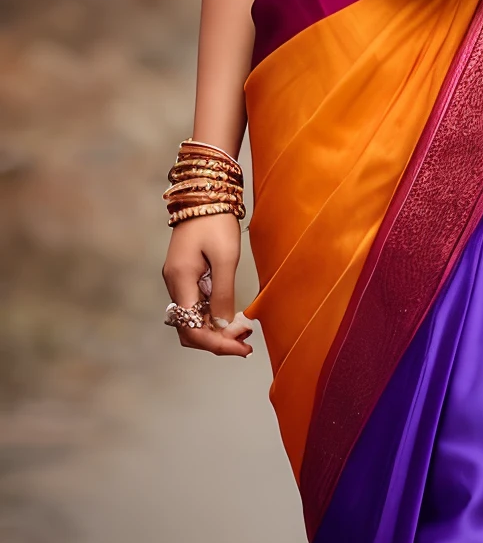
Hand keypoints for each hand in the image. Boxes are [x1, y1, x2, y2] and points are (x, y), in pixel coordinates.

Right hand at [161, 213, 253, 357]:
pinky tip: (233, 317)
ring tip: (245, 332)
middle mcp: (175, 284)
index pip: (191, 328)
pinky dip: (214, 316)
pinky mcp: (187, 275)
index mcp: (181, 281)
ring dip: (216, 330)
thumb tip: (222, 326)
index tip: (242, 348)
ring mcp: (179, 280)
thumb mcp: (225, 258)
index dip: (216, 344)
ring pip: (193, 318)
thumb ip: (223, 293)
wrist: (205, 194)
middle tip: (247, 343)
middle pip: (189, 328)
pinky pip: (197, 305)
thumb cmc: (216, 222)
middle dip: (217, 341)